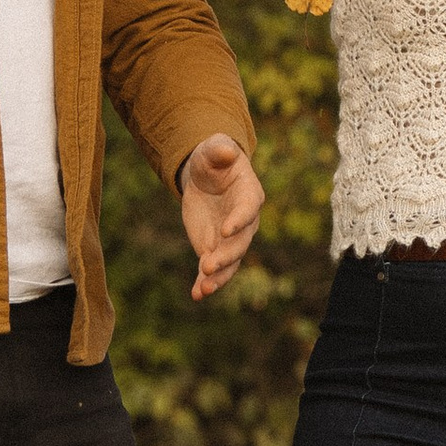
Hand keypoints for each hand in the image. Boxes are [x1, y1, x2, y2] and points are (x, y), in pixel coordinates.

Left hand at [178, 135, 263, 299]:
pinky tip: (196, 295)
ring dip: (218, 277)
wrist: (207, 177)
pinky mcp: (214, 249)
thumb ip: (219, 151)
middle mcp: (244, 223)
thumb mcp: (214, 150)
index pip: (247, 211)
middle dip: (226, 256)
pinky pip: (213, 270)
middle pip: (239, 243)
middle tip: (208, 265)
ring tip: (204, 289)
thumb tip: (225, 151)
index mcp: (249, 196)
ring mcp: (230, 239)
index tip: (225, 230)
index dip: (238, 221)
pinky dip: (205, 283)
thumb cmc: (214, 160)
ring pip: (229, 263)